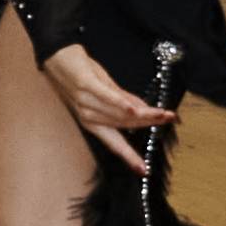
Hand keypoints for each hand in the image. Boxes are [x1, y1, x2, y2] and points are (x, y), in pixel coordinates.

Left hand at [41, 41, 172, 148]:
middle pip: (124, 124)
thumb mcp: (103, 89)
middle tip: (168, 120)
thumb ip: (123, 101)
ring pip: (120, 113)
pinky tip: (136, 108)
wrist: (56, 55)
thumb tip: (143, 110)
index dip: (129, 156)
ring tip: (162, 114)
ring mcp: (86, 102)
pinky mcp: (86, 85)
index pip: (113, 143)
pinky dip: (122, 104)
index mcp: (92, 122)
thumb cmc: (79, 73)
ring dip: (144, 114)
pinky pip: (107, 98)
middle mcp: (89, 116)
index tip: (143, 170)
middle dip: (148, 123)